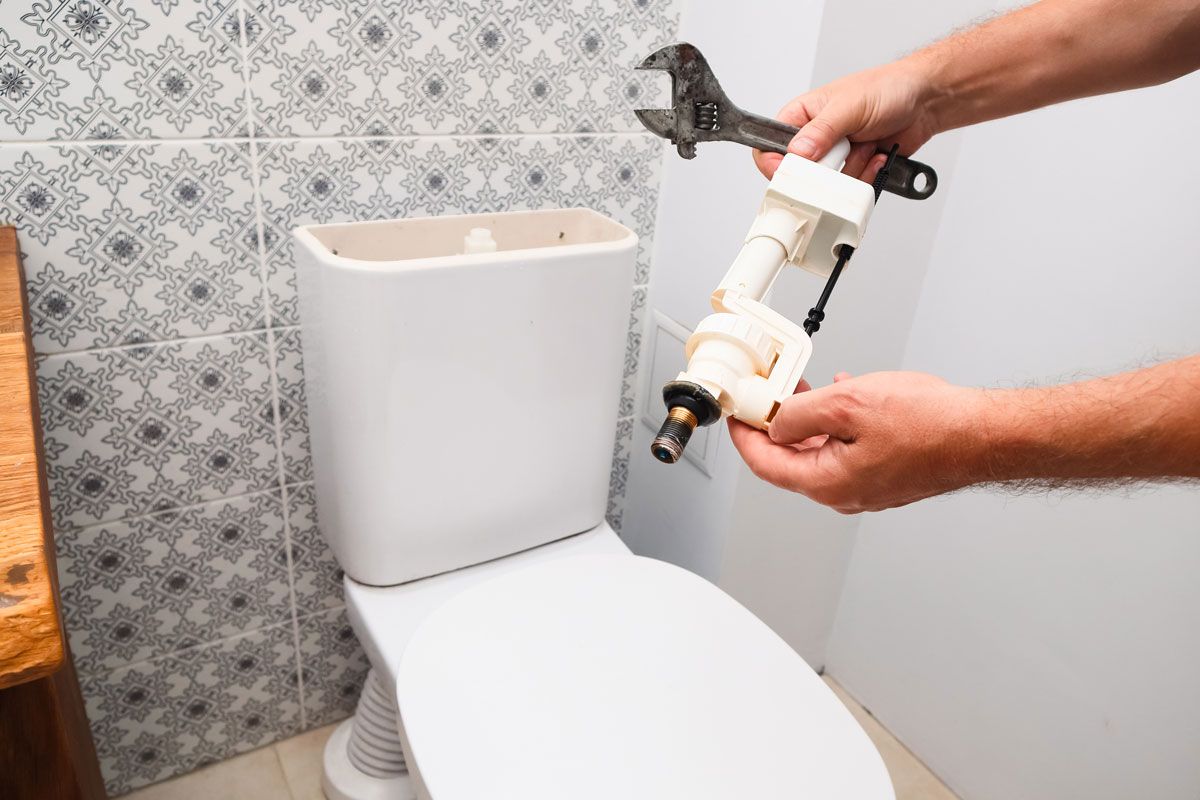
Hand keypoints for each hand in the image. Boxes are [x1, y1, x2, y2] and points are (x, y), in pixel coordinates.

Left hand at [727, 371, 985, 512]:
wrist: (984, 435)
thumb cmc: (932, 425)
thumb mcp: (849, 405)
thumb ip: (801, 413)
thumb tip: (777, 420)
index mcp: (828, 483)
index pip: (766, 464)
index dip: (744, 435)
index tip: (737, 414)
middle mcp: (845, 493)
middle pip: (791, 460)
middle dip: (776, 425)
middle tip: (768, 396)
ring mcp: (868, 487)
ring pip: (821, 453)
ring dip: (809, 421)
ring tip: (808, 389)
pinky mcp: (886, 476)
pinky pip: (848, 451)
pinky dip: (838, 425)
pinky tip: (847, 398)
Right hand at [754, 58, 941, 180]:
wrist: (923, 102)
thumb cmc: (888, 89)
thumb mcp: (850, 105)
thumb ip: (822, 130)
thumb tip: (797, 152)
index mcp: (802, 116)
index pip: (770, 144)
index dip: (775, 163)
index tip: (789, 172)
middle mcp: (814, 138)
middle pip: (799, 173)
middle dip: (825, 169)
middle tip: (841, 153)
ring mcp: (834, 156)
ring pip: (826, 185)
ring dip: (851, 170)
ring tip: (866, 147)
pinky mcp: (853, 169)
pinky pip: (850, 189)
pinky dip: (867, 175)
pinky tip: (876, 155)